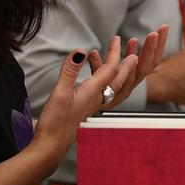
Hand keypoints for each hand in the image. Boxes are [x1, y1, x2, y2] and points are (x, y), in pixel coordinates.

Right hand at [34, 29, 166, 154]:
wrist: (51, 145)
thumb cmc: (55, 122)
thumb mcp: (59, 93)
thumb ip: (70, 71)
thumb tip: (80, 51)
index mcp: (93, 92)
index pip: (110, 69)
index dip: (116, 53)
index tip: (118, 39)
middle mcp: (98, 98)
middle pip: (119, 78)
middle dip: (127, 63)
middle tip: (133, 50)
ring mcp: (94, 105)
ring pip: (114, 86)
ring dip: (120, 72)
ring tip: (122, 62)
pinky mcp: (88, 109)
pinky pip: (106, 92)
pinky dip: (107, 81)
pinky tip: (98, 79)